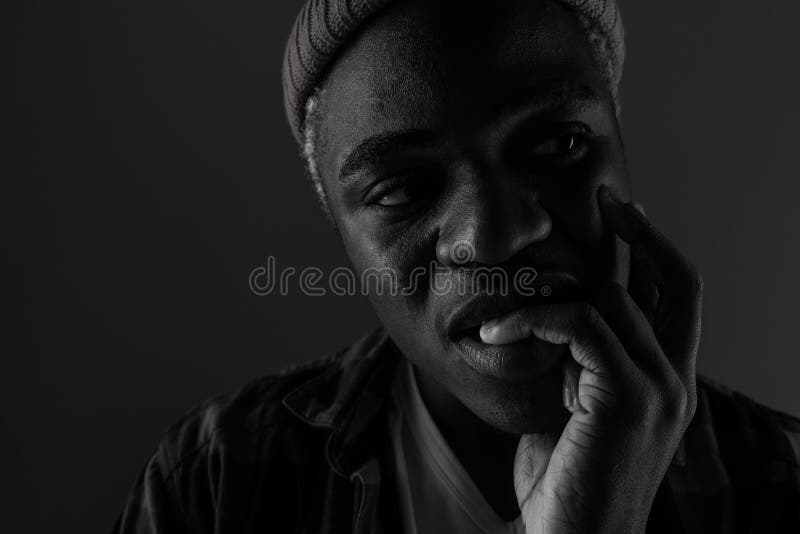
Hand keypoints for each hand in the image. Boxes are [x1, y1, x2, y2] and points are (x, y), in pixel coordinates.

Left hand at [479, 186, 702, 532]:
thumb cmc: (562, 482)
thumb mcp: (573, 410)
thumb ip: (578, 365)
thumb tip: (558, 320)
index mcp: (667, 382)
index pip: (678, 298)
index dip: (656, 249)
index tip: (623, 213)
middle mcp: (677, 381)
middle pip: (676, 281)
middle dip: (641, 231)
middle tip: (604, 198)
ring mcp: (660, 390)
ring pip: (614, 300)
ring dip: (545, 295)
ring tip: (497, 316)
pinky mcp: (627, 397)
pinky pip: (580, 325)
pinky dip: (533, 320)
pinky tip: (495, 335)